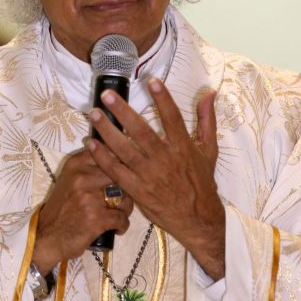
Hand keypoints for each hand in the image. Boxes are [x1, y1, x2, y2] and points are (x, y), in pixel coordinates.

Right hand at [32, 149, 133, 275]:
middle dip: (124, 191)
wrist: (47, 237)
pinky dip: (122, 225)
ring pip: (125, 198)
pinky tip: (116, 228)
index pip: (109, 154)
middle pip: (120, 177)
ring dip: (125, 209)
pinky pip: (122, 218)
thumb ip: (89, 166)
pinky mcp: (97, 217)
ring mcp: (90, 197)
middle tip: (118, 202)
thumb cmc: (61, 209)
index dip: (119, 166)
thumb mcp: (69, 180)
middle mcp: (82, 177)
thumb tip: (116, 156)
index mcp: (76, 164)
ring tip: (117, 214)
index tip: (120, 176)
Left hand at [88, 79, 224, 279]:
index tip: (151, 81)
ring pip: (125, 150)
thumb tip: (209, 93)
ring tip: (94, 114)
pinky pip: (116, 172)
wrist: (198, 219)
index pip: (173, 118)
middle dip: (123, 112)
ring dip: (107, 131)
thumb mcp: (209, 149)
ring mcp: (149, 175)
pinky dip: (103, 158)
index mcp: (183, 147)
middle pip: (141, 131)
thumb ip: (207, 119)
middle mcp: (165, 159)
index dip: (163, 99)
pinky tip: (91, 144)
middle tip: (107, 95)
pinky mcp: (137, 190)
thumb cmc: (202, 182)